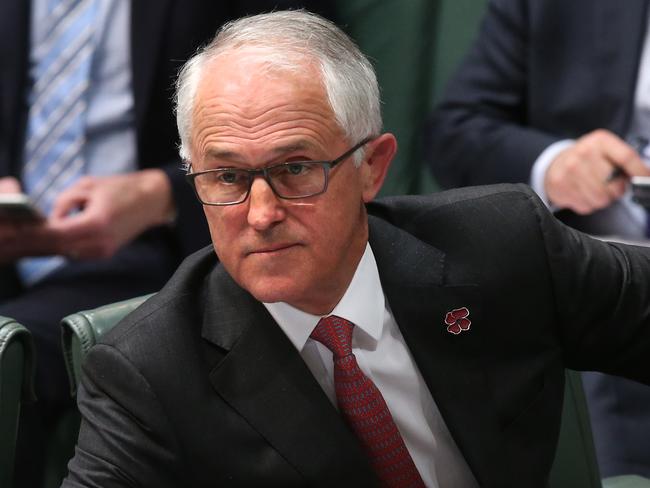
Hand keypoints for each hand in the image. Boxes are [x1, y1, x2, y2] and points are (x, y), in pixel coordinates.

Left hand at [47, 169, 174, 259]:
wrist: (150, 201)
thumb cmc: (120, 188)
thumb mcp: (87, 185)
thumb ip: (64, 202)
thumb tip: (52, 220)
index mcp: (97, 222)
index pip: (58, 233)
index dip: (40, 230)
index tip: (30, 224)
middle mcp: (101, 241)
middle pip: (60, 247)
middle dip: (46, 239)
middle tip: (36, 228)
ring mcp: (105, 250)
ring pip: (68, 253)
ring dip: (57, 244)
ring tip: (53, 230)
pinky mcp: (107, 253)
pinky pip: (79, 254)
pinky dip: (69, 246)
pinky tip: (68, 234)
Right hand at [545, 129, 649, 213]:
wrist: (557, 163)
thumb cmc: (589, 159)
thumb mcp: (607, 150)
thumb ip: (625, 161)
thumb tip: (644, 177)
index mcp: (600, 141)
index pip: (626, 157)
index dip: (639, 172)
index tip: (645, 180)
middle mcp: (583, 153)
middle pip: (614, 184)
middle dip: (617, 190)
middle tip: (612, 186)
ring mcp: (569, 170)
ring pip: (600, 198)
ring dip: (603, 199)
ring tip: (596, 190)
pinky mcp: (560, 185)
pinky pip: (585, 205)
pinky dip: (588, 203)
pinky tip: (582, 193)